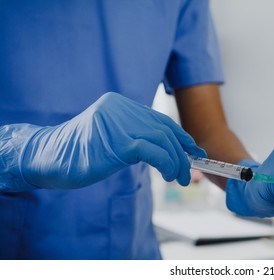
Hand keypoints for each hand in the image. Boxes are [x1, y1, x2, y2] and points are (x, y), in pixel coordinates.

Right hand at [20, 92, 205, 188]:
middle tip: (188, 171)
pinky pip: (153, 151)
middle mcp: (120, 108)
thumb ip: (133, 136)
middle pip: (164, 129)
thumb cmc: (78, 153)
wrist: (46, 159)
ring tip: (179, 178)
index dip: (181, 136)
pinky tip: (168, 175)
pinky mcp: (117, 142)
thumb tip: (167, 151)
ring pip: (163, 139)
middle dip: (182, 152)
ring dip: (177, 161)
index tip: (194, 150)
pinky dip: (167, 163)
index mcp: (119, 104)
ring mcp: (118, 124)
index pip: (159, 119)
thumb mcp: (109, 138)